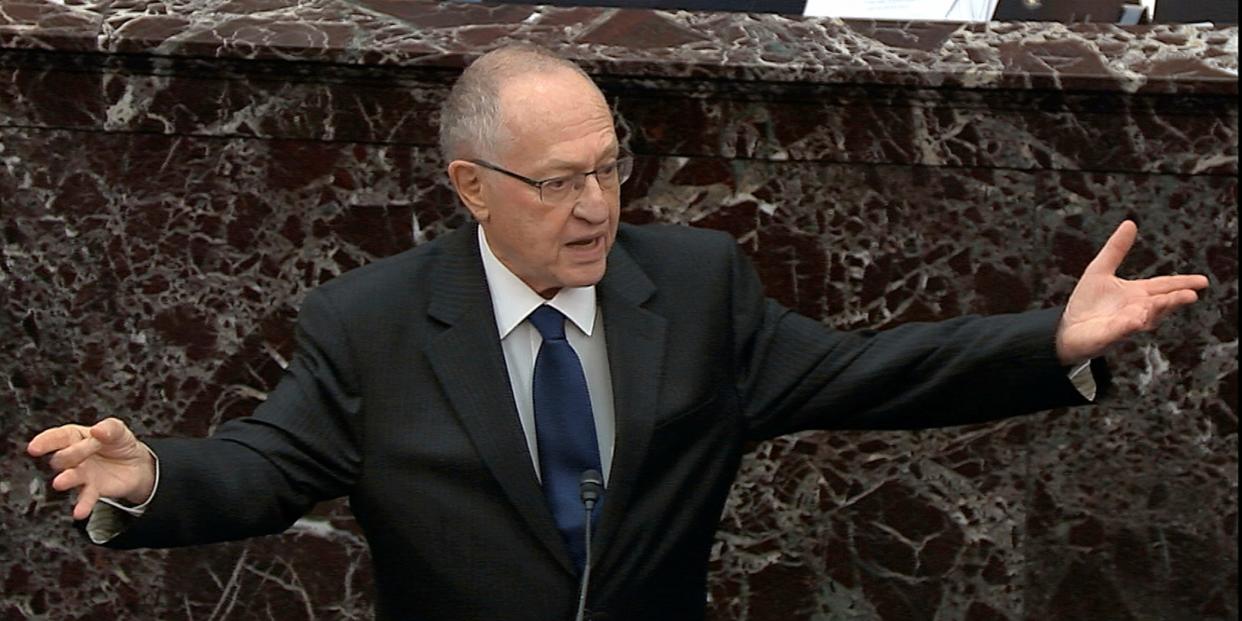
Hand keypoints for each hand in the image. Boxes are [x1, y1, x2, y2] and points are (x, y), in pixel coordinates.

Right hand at [27, 418, 155, 519]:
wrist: (137, 465)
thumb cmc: (120, 444)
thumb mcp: (119, 430)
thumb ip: (110, 427)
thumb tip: (98, 429)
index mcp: (77, 438)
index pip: (59, 437)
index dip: (46, 441)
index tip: (34, 447)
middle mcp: (74, 457)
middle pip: (63, 457)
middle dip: (69, 454)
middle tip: (75, 454)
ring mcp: (82, 475)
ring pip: (70, 477)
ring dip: (66, 480)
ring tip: (60, 483)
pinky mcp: (93, 489)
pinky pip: (86, 498)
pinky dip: (82, 505)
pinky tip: (79, 512)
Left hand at [1056, 220, 1208, 363]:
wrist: (1067, 329)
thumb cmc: (1087, 303)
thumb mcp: (1100, 269)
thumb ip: (1116, 249)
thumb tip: (1130, 223)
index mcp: (1137, 293)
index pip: (1164, 286)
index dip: (1183, 283)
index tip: (1203, 280)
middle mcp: (1137, 309)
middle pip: (1162, 302)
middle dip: (1177, 298)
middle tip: (1192, 293)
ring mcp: (1126, 323)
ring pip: (1148, 317)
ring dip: (1161, 309)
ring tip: (1173, 300)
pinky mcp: (1111, 335)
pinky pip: (1123, 330)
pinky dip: (1130, 325)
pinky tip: (1136, 319)